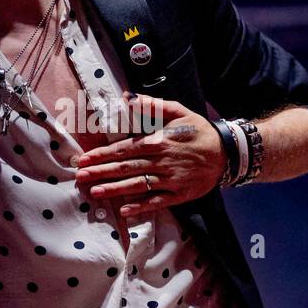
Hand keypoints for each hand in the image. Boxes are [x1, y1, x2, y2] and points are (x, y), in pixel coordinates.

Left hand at [70, 92, 225, 217]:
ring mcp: (170, 179)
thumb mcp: (178, 111)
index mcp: (158, 141)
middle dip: (101, 172)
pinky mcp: (179, 194)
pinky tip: (124, 210)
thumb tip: (127, 97)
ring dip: (115, 189)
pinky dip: (141, 206)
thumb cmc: (199, 130)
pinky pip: (157, 201)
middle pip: (126, 167)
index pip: (124, 148)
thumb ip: (152, 105)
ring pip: (137, 185)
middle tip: (80, 176)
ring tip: (95, 192)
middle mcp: (161, 161)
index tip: (85, 159)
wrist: (227, 152)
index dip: (102, 155)